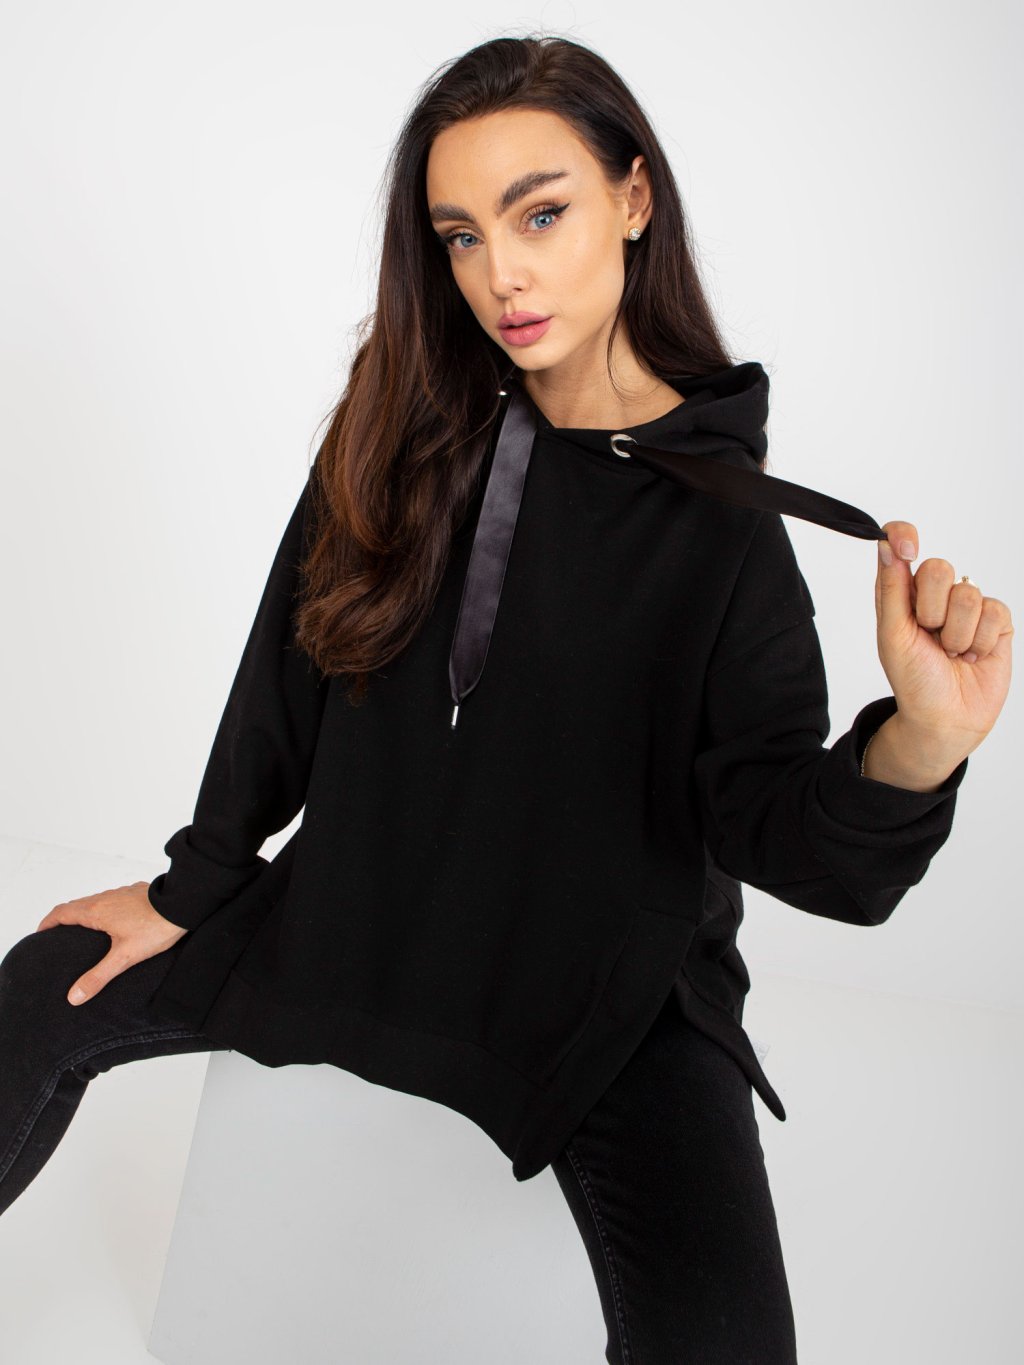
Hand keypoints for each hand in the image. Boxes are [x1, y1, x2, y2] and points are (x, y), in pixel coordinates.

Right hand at [35, 881, 188, 1005]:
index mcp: (95, 911)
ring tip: (84, 934)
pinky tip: (115, 924)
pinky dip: (104, 911)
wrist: (184, 904)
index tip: (40, 934)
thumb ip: (98, 976)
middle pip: (75, 906)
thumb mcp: (124, 957)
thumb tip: (73, 996)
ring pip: (94, 902)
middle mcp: (104, 898)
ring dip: (84, 914)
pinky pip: (112, 900)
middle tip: (58, 937)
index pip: (61, 913)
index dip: (47, 923)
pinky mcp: (136, 893)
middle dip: (63, 920)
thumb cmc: (155, 927)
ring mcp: (121, 893)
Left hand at [875, 520, 1012, 764]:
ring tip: (951, 653)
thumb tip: (885, 544)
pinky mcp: (997, 622)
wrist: (945, 718)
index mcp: (902, 592)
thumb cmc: (913, 679)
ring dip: (956, 634)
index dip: (904, 535)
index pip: (902, 543)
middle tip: (929, 635)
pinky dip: (980, 641)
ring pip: (968, 594)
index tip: (909, 546)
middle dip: (931, 610)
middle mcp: (935, 594)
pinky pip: (994, 612)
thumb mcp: (892, 635)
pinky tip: (973, 656)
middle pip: (939, 568)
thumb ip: (891, 588)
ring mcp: (968, 606)